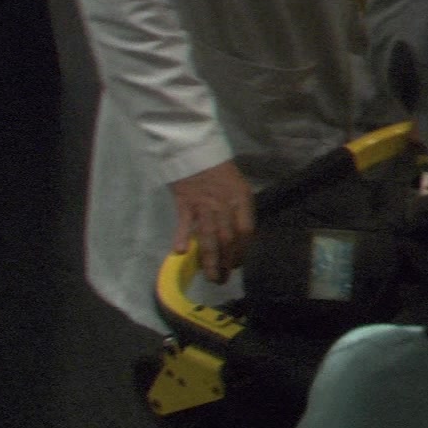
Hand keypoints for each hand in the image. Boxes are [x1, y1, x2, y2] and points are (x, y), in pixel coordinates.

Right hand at [170, 160, 254, 284]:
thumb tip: (239, 236)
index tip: (238, 264)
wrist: (194, 148)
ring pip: (208, 236)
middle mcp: (225, 203)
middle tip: (223, 279)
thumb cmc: (218, 169)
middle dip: (227, 262)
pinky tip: (180, 252)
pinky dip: (182, 237)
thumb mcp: (237, 186)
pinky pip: (184, 223)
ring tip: (211, 277)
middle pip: (228, 238)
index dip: (243, 251)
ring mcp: (204, 203)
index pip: (246, 231)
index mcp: (241, 199)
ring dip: (209, 260)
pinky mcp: (184, 202)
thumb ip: (238, 209)